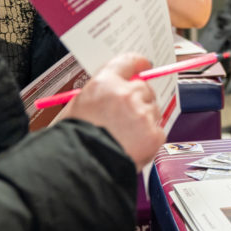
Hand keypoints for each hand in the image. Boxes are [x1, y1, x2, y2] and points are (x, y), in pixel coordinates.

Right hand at [61, 53, 165, 170]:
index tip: (143, 64)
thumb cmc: (73, 141)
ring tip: (125, 137)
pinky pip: (158, 131)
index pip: (127, 62)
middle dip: (139, 99)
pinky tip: (133, 147)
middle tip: (127, 116)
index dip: (137, 63)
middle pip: (144, 88)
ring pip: (153, 110)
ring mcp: (142, 114)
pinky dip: (149, 139)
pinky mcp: (154, 134)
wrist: (83, 167)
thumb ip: (98, 96)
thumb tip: (110, 95)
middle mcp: (126, 94)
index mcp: (104, 84)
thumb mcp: (76, 108)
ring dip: (144, 120)